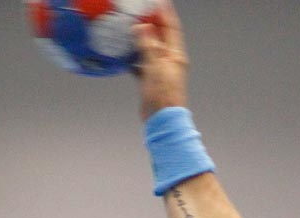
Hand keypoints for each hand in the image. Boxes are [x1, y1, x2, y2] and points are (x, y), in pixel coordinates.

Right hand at [133, 0, 188, 119]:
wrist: (162, 123)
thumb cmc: (163, 97)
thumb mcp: (156, 67)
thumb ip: (149, 46)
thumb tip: (143, 27)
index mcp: (175, 56)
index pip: (171, 28)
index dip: (164, 13)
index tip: (157, 1)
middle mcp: (169, 61)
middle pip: (160, 36)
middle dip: (150, 22)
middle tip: (138, 11)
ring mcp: (160, 71)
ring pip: (149, 49)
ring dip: (140, 39)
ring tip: (129, 27)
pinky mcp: (150, 81)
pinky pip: (141, 64)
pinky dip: (133, 57)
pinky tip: (124, 53)